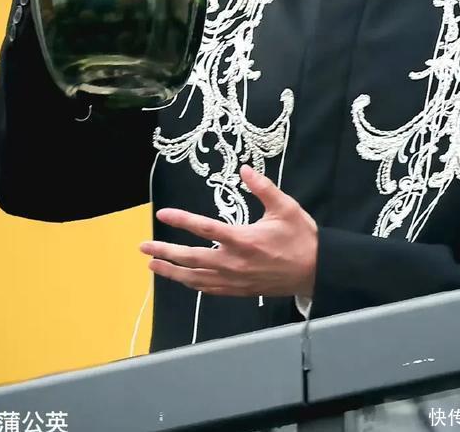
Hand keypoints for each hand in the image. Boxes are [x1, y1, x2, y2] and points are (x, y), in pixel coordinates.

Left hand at [139, 164, 317, 297]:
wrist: (316, 270)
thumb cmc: (300, 237)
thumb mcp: (285, 207)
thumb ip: (263, 187)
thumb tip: (244, 170)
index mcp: (243, 240)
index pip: (205, 229)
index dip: (181, 221)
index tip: (162, 215)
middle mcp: (234, 263)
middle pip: (191, 259)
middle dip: (164, 252)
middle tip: (143, 248)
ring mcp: (234, 280)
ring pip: (195, 278)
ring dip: (172, 272)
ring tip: (153, 266)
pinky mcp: (239, 290)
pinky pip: (208, 289)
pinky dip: (191, 284)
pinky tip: (182, 279)